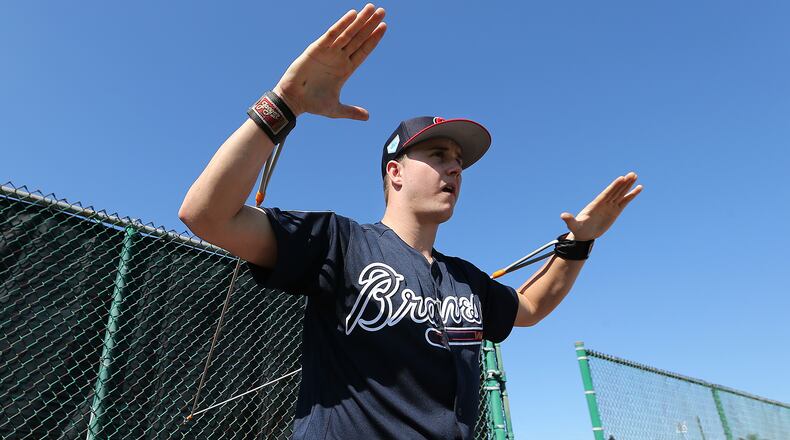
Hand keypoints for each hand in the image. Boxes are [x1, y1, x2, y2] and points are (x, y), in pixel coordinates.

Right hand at [273, 4, 386, 120]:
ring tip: (372, 8)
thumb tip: (368, 117)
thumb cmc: (313, 104)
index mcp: (345, 69)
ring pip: (348, 33)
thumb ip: (351, 111)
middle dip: (370, 24)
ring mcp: (329, 52)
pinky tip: (353, 14)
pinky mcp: (317, 48)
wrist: (293, 101)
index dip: (373, 39)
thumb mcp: (336, 109)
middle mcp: (339, 58)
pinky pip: (332, 34)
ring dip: (360, 20)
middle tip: (382, 11)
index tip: (384, 27)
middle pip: (358, 37)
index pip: (363, 51)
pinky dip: (342, 24)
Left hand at [560, 172, 642, 240]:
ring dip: (628, 185)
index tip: (621, 178)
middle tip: (632, 174)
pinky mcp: (615, 211)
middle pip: (615, 191)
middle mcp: (604, 203)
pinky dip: (631, 195)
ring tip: (635, 176)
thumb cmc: (578, 230)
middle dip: (623, 183)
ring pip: (620, 194)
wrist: (584, 235)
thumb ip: (570, 220)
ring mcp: (610, 206)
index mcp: (595, 205)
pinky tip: (638, 188)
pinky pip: (625, 202)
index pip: (606, 194)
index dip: (613, 186)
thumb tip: (563, 215)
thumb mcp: (573, 225)